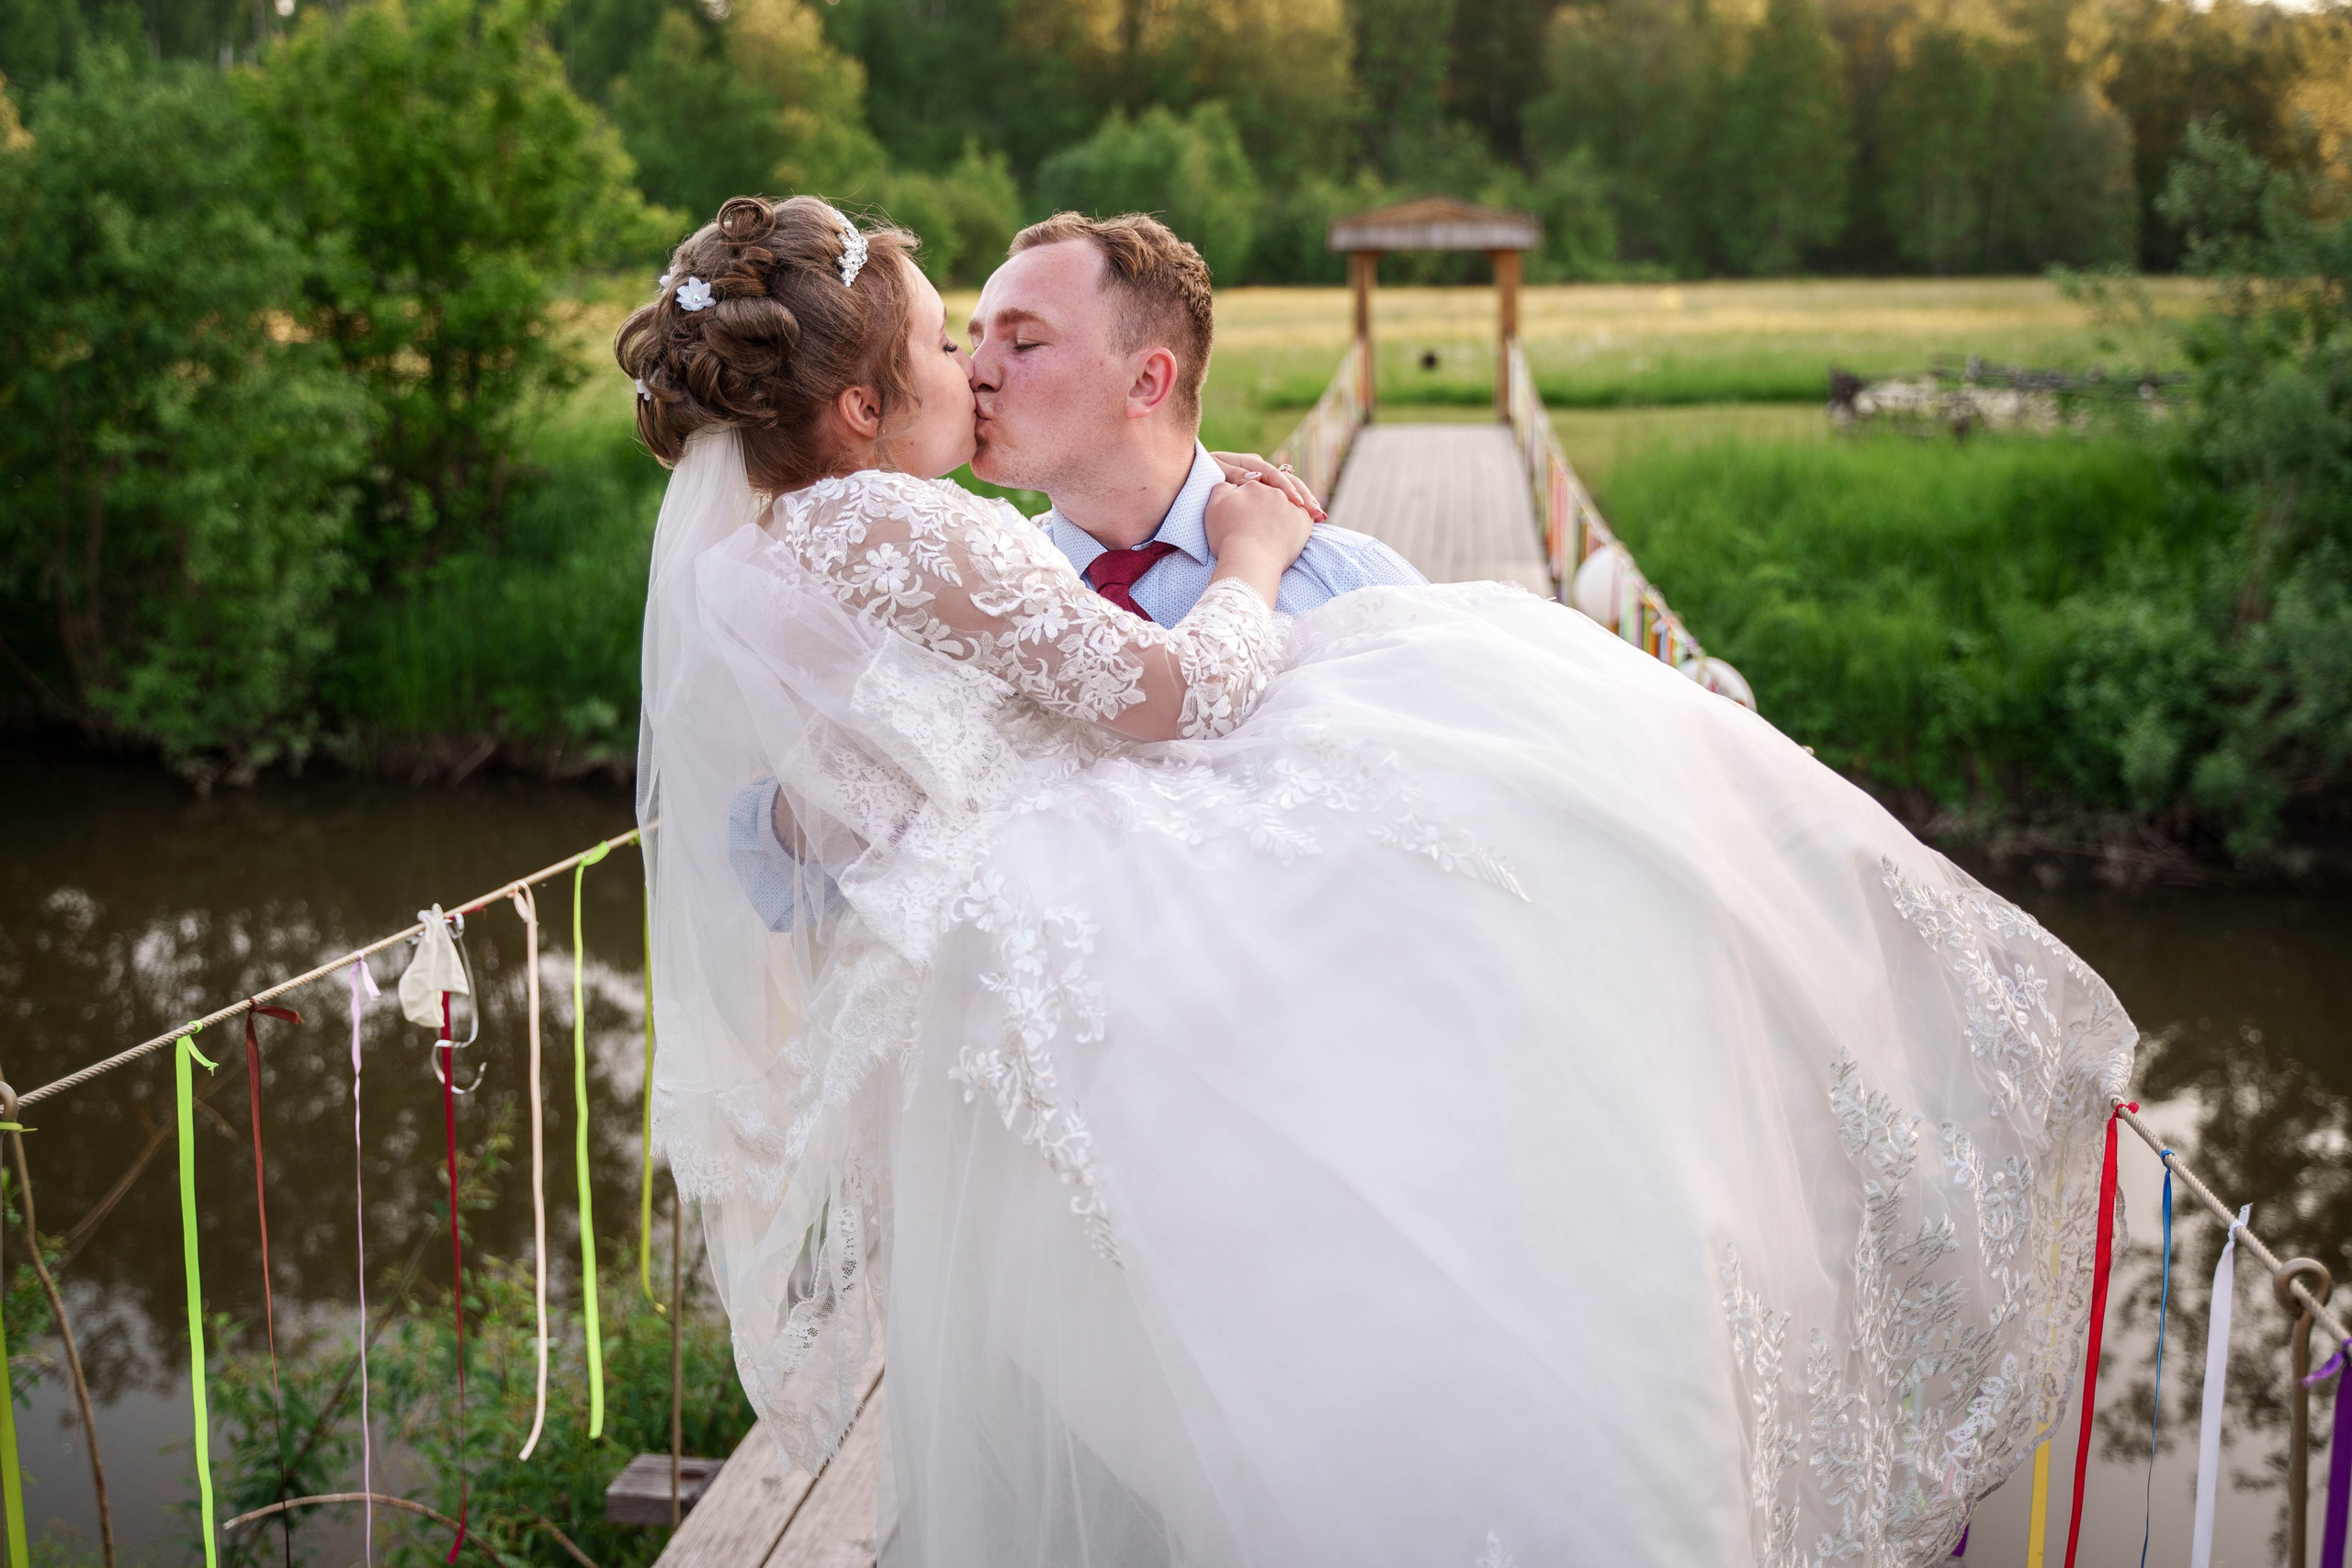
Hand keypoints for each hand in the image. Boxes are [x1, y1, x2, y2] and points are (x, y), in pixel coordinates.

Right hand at [1204, 476, 1313, 607]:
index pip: (1255, 483)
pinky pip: (1308, 514)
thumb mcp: (1213, 508)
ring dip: (1300, 499)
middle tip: (1284, 499)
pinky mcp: (1304, 520)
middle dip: (1279, 491)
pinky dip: (1311, 513)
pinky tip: (1314, 516)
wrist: (1248, 559)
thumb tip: (1231, 483)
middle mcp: (1273, 490)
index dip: (1254, 491)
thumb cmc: (1228, 537)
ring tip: (1305, 507)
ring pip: (1294, 499)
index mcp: (1252, 485)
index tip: (1256, 497)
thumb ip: (1222, 489)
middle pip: (1276, 488)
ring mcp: (1290, 504)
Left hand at [1209, 452, 1325, 520]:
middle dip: (1302, 496)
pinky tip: (1309, 520)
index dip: (1284, 487)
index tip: (1295, 502)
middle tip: (1315, 512)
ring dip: (1304, 503)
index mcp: (1248, 463)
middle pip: (1286, 482)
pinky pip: (1283, 502)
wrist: (1194, 485)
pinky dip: (1295, 511)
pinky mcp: (1265, 496)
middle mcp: (1259, 471)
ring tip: (1318, 516)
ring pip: (1288, 492)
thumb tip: (1255, 479)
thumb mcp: (1215, 473)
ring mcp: (1263, 484)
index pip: (1271, 474)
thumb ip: (1234, 475)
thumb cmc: (1199, 479)